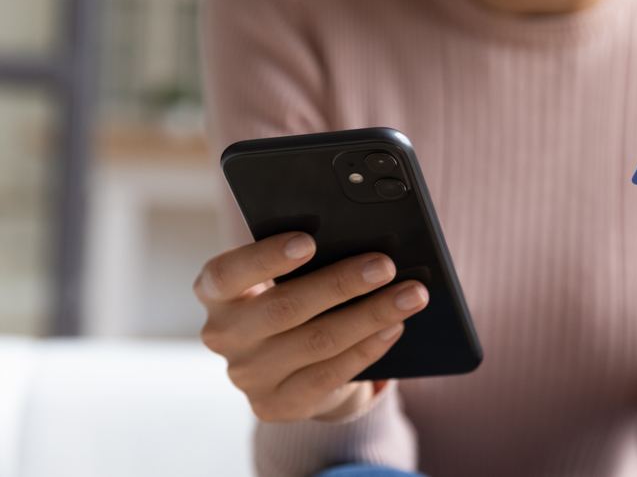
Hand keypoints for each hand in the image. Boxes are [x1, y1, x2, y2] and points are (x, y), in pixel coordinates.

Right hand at [193, 232, 428, 422]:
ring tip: (410, 295)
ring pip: (317, 341)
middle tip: (386, 265)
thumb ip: (302, 261)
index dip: (265, 257)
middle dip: (342, 283)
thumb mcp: (282, 277)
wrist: (285, 365)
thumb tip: (361, 245)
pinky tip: (395, 327)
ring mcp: (248, 376)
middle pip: (285, 307)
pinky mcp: (276, 405)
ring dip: (371, 315)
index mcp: (216, 293)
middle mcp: (223, 336)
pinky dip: (368, 348)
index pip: (227, 274)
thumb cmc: (290, 298)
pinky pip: (330, 374)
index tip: (308, 240)